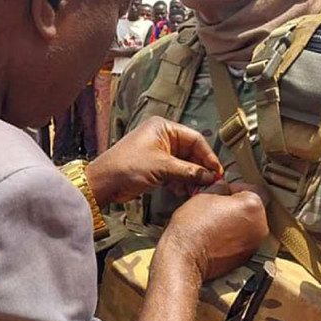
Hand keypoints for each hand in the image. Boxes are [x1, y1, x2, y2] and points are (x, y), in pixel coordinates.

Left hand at [85, 117, 221, 204]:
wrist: (104, 182)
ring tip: (198, 190)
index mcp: (163, 128)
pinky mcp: (155, 167)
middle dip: (200, 169)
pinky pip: (175, 173)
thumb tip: (209, 175)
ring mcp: (158, 153)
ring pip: (184, 164)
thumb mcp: (162, 167)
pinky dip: (181, 182)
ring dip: (191, 178)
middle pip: (191, 152)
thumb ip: (189, 171)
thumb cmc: (126, 166)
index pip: (195, 138)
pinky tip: (185, 191)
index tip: (216, 170)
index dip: (207, 155)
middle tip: (210, 183)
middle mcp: (162, 138)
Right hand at [159, 188, 267, 280]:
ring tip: (217, 223)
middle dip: (238, 206)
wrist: (186, 257)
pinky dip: (235, 237)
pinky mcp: (247, 256)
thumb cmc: (193, 228)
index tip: (226, 190)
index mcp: (252, 206)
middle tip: (219, 206)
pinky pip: (245, 240)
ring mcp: (254, 243)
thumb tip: (224, 188)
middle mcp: (260, 225)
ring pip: (250, 225)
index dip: (238, 188)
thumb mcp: (204, 196)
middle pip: (254, 209)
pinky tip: (218, 236)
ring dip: (237, 222)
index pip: (255, 189)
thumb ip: (220, 189)